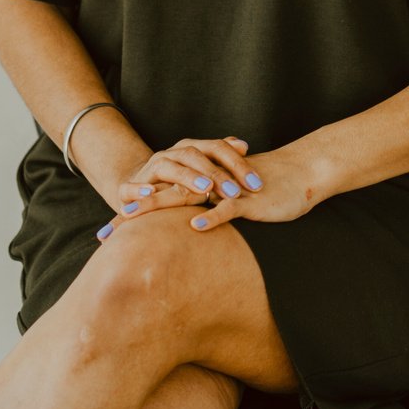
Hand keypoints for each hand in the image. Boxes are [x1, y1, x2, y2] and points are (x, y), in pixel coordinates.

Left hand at [95, 137, 321, 239]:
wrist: (302, 172)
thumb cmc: (270, 191)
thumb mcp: (235, 203)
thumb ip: (211, 213)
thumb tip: (191, 236)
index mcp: (203, 187)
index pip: (163, 198)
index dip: (136, 215)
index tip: (108, 233)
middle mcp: (209, 186)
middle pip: (164, 198)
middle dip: (134, 215)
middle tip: (106, 232)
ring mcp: (227, 190)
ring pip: (187, 199)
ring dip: (159, 208)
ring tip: (133, 220)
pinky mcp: (248, 199)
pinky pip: (227, 208)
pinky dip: (211, 217)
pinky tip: (193, 227)